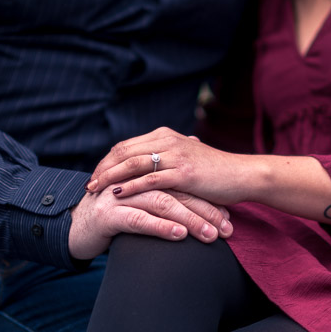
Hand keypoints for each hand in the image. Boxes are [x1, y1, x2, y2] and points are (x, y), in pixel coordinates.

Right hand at [68, 184, 233, 259]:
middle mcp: (132, 180)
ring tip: (211, 235)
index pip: (181, 182)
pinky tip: (179, 236)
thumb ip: (162, 185)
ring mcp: (118, 196)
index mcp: (142, 174)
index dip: (206, 198)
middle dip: (204, 210)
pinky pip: (138, 220)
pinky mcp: (107, 215)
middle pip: (175, 190)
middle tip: (227, 228)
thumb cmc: (111, 215)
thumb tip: (186, 170)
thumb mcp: (137, 199)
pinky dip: (160, 227)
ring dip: (190, 219)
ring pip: (161, 203)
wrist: (73, 228)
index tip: (228, 217)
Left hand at [84, 127, 251, 204]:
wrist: (243, 175)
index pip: (126, 145)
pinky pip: (150, 179)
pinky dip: (130, 186)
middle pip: (123, 152)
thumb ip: (167, 159)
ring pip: (133, 164)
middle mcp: (167, 141)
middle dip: (102, 168)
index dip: (107, 161)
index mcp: (165, 136)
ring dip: (110, 177)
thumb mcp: (187, 159)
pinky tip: (116, 195)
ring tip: (95, 190)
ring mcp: (176, 156)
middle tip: (88, 185)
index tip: (94, 175)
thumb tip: (149, 165)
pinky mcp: (184, 173)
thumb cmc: (216, 172)